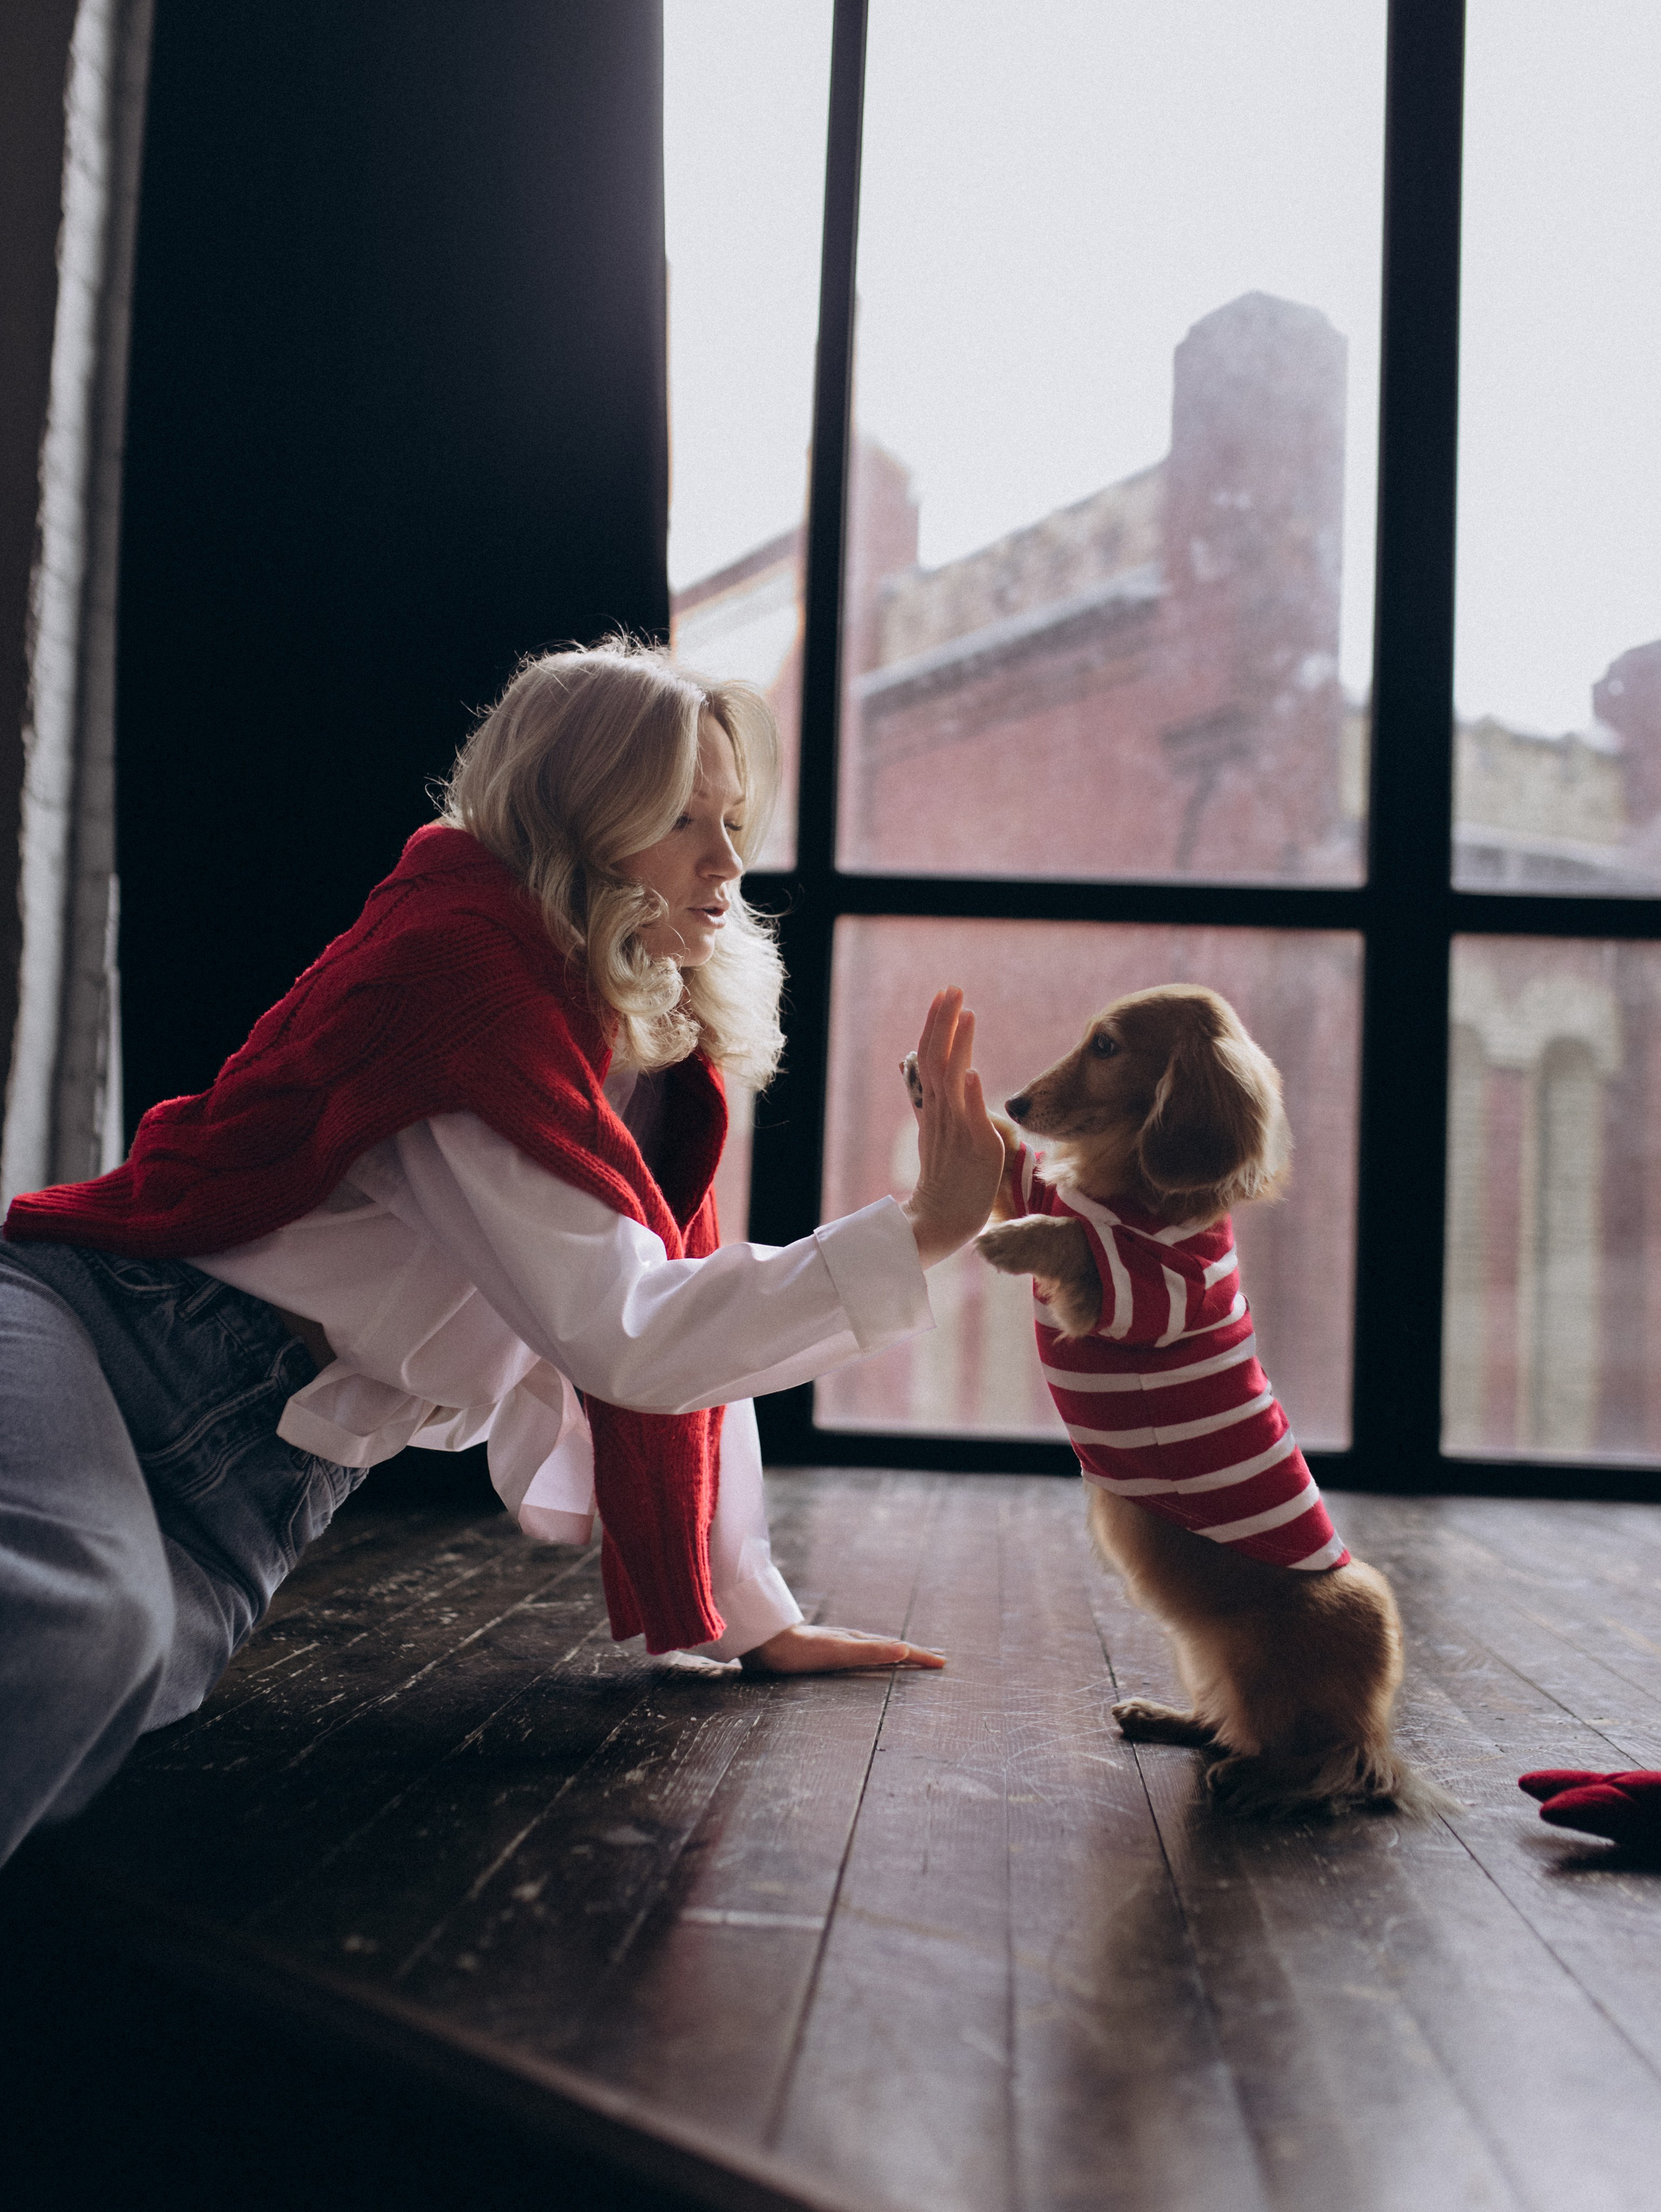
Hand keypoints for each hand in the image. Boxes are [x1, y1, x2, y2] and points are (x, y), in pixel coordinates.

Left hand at [739, 1624, 945, 1673]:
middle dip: (914, 1653)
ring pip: (874, 1647)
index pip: (898, 1649)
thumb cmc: (802, 1652)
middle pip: (890, 1646)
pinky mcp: (823, 1650)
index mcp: (859, 1642)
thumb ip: (871, 1652)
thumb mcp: (841, 1653)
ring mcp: (838, 1643)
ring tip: (905, 1657)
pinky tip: (862, 1659)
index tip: (943, 1663)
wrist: (766, 1642)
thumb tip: (904, 1649)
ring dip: (894, 1653)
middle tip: (935, 1658)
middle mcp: (851, 1640)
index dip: (920, 1656)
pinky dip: (872, 1656)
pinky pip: (858, 1652)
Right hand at [902, 987, 1006, 1267]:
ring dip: (959, 1045)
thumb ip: (929, 1100)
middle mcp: (942, 1114)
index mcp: (933, 1108)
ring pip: (951, 1079)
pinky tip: (973, 1073)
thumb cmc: (944, 1179)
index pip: (932, 1057)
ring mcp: (958, 1130)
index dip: (938, 1025)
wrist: (940, 1221)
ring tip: (967, 1013)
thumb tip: (922, 1068)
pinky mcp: (976, 1149)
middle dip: (944, 1022)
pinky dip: (969, 1095)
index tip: (946, 995)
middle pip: (937, 1059)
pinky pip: (970, 1118)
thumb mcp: (934, 1132)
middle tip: (952, 988)